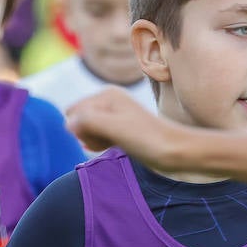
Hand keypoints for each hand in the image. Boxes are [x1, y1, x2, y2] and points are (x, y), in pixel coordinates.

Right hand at [65, 87, 183, 167]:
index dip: (83, 130)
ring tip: (115, 144)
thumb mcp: (115, 128)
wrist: (178, 152)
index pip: (72, 114)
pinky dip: (100, 144)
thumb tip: (68, 123)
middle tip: (111, 140)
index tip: (106, 136)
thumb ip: (88, 121)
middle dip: (87, 135)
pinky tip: (113, 147)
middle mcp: (109, 101)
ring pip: (86, 131)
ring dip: (95, 141)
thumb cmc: (149, 140)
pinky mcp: (120, 129)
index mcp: (106, 94)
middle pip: (77, 121)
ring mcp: (115, 115)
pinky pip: (97, 137)